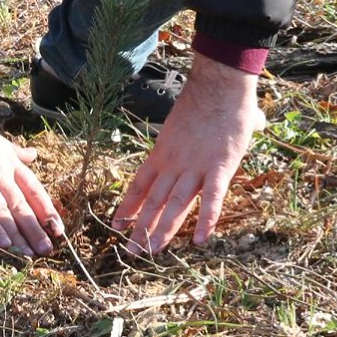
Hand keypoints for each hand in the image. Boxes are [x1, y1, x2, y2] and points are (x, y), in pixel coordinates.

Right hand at [0, 66, 62, 256]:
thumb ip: (14, 151)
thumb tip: (34, 155)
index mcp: (7, 159)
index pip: (33, 188)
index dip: (47, 209)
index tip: (58, 227)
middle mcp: (0, 169)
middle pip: (23, 203)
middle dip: (36, 228)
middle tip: (48, 250)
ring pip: (5, 209)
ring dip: (19, 234)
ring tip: (30, 254)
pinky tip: (4, 243)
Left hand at [113, 54, 265, 253]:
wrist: (218, 84)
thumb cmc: (203, 101)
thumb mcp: (178, 125)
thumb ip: (181, 142)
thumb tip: (188, 148)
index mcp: (162, 152)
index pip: (140, 185)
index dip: (128, 207)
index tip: (116, 225)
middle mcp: (174, 163)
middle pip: (155, 201)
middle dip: (141, 228)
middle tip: (130, 252)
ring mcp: (197, 166)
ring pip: (177, 204)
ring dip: (164, 230)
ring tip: (151, 252)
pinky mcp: (220, 167)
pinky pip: (213, 198)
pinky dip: (206, 219)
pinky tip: (199, 240)